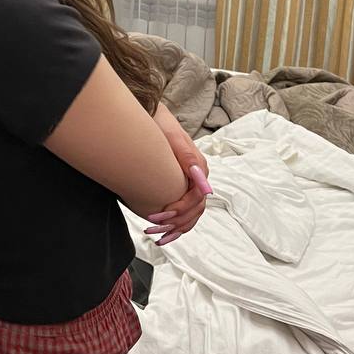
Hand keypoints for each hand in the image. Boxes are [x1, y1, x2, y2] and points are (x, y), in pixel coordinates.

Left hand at [146, 104, 212, 245]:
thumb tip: (201, 181)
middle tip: (152, 227)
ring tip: (157, 236)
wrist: (152, 117)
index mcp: (199, 169)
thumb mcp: (173, 139)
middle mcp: (198, 178)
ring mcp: (191, 183)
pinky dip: (176, 225)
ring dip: (176, 229)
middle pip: (195, 211)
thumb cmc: (161, 125)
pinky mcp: (181, 186)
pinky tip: (163, 232)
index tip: (158, 215)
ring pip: (191, 215)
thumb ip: (189, 159)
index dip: (178, 211)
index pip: (196, 199)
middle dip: (175, 223)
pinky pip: (185, 212)